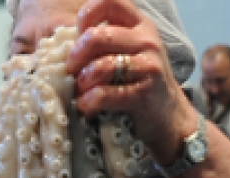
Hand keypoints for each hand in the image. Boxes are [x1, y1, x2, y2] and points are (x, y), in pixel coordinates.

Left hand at [66, 0, 197, 164]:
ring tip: (81, 91)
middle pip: (96, 37)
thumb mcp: (125, 51)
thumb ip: (102, 41)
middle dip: (75, 57)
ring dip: (82, 82)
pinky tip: (87, 106)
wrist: (168, 115)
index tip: (78, 35)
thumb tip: (61, 44)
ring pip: (100, 66)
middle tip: (72, 71)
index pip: (109, 1)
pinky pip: (105, 94)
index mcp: (138, 24)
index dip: (87, 14)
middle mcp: (146, 40)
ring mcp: (149, 65)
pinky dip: (89, 102)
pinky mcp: (145, 93)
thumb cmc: (137, 81)